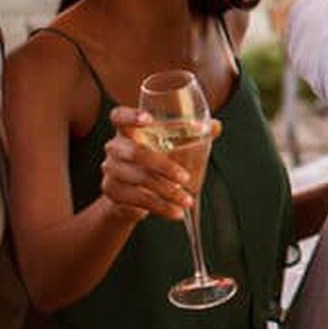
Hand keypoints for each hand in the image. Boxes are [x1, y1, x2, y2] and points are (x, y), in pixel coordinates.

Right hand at [100, 106, 218, 221]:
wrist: (131, 196)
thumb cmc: (154, 160)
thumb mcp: (170, 147)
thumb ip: (192, 134)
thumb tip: (215, 126)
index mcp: (128, 131)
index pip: (118, 116)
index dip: (130, 115)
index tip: (148, 119)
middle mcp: (115, 148)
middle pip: (135, 152)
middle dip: (164, 165)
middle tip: (186, 178)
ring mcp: (111, 171)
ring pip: (140, 179)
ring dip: (168, 192)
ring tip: (188, 201)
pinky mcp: (113, 192)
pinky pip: (139, 200)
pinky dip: (161, 207)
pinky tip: (177, 213)